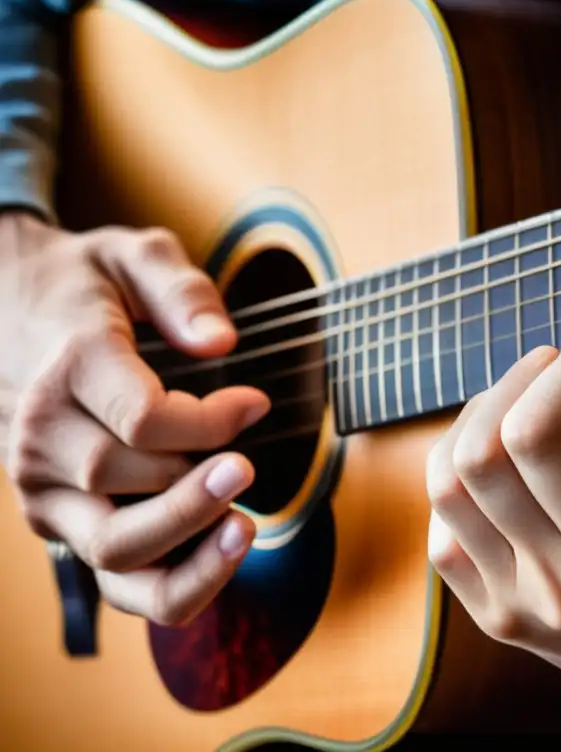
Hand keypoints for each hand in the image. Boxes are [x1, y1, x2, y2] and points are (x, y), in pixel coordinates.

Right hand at [0, 210, 269, 625]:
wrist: (1, 308)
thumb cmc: (82, 285)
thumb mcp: (132, 254)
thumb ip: (180, 288)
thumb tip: (222, 343)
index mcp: (69, 365)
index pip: (144, 418)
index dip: (212, 422)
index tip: (255, 403)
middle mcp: (42, 433)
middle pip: (126, 481)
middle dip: (200, 484)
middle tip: (247, 470)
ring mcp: (41, 485)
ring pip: (114, 548)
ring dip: (188, 547)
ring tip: (242, 528)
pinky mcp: (55, 517)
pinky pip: (114, 576)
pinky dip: (171, 585)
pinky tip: (219, 559)